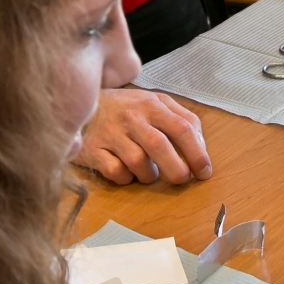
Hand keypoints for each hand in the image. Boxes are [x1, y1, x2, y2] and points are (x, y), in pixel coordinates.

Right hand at [74, 87, 212, 186]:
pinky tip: (126, 172)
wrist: (78, 103)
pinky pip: (116, 172)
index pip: (182, 127)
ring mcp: (111, 133)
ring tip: (148, 173)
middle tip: (182, 180)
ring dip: (149, 175)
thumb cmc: (124, 109)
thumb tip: (201, 146)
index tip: (205, 171)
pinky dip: (126, 178)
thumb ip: (180, 119)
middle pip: (160, 146)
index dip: (197, 153)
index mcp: (152, 104)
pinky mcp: (92, 149)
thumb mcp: (153, 103)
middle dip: (177, 169)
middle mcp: (131, 117)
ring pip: (138, 162)